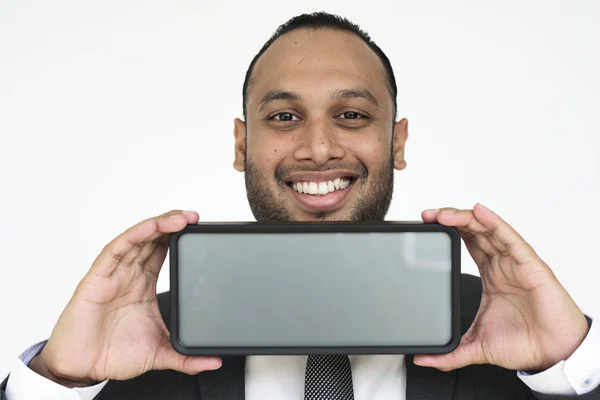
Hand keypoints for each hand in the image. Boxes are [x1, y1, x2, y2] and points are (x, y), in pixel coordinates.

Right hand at [30, 210, 221, 386]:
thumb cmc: (113, 354)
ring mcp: (114, 273)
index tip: (200, 229)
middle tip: (195, 217)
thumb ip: (187, 358)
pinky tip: (150, 228)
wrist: (82, 368)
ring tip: (181, 219)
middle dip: (174, 224)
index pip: (162, 251)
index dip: (179, 237)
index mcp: (143, 284)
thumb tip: (214, 362)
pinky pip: (116, 250)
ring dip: (159, 225)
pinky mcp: (97, 278)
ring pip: (138, 238)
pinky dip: (134, 236)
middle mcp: (129, 274)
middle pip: (153, 238)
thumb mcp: (160, 353)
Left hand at [413, 203, 588, 371]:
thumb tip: (422, 360)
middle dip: (450, 220)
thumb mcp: (475, 346)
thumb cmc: (524, 343)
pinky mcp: (530, 265)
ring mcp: (515, 262)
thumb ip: (449, 354)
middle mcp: (502, 263)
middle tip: (427, 216)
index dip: (448, 230)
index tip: (426, 225)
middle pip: (474, 230)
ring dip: (465, 218)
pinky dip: (495, 223)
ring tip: (443, 214)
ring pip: (489, 229)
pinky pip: (511, 238)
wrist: (553, 355)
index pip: (467, 242)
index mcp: (490, 274)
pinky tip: (479, 212)